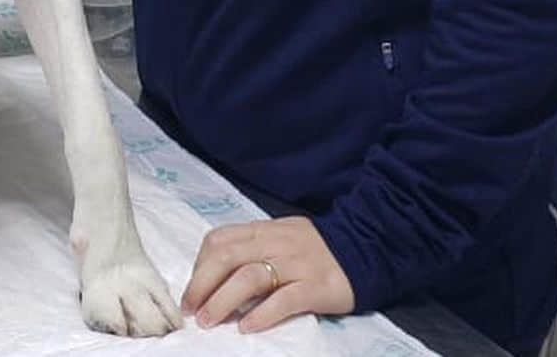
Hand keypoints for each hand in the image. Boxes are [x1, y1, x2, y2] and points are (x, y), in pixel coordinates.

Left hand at [181, 217, 353, 332]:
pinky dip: (262, 313)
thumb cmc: (314, 248)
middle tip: (191, 310)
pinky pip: (285, 299)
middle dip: (203, 284)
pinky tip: (247, 327)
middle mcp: (276, 242)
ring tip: (209, 322)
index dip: (200, 265)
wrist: (365, 247)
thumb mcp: (279, 236)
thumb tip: (214, 272)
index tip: (191, 291)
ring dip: (224, 300)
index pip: (220, 239)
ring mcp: (296, 263)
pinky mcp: (316, 285)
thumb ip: (252, 247)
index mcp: (263, 229)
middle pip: (229, 257)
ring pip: (251, 276)